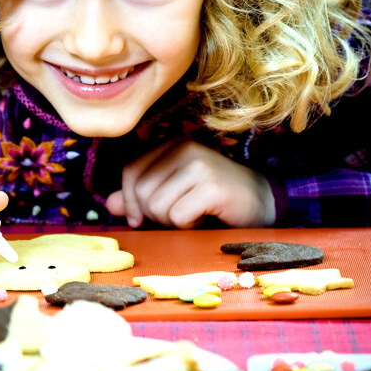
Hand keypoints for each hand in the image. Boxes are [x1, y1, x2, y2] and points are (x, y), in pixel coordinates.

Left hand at [106, 139, 275, 228]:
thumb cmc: (212, 199)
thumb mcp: (171, 194)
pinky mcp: (211, 185)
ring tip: (193, 214)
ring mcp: (198, 164)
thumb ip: (140, 196)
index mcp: (170, 144)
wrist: (260, 200)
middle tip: (178, 216)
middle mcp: (183, 147)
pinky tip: (206, 217)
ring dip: (172, 222)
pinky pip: (178, 217)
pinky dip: (189, 226)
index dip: (129, 201)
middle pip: (141, 191)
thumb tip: (109, 204)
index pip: (130, 171)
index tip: (139, 220)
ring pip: (157, 205)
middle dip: (154, 215)